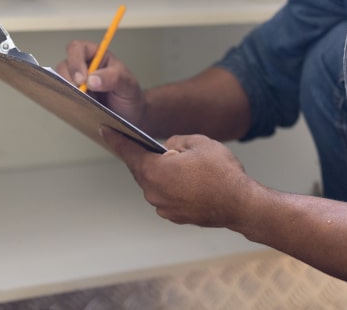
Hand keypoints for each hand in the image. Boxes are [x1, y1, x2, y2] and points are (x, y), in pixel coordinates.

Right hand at [55, 40, 147, 124]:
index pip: (78, 48)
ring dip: (68, 91)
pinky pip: (62, 96)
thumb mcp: (128, 85)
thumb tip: (92, 80)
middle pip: (64, 65)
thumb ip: (114, 78)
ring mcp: (76, 82)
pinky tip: (78, 107)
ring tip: (85, 102)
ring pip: (60, 81)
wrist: (131, 115)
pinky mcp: (73, 97)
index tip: (82, 79)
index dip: (76, 61)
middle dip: (69, 79)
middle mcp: (84, 66)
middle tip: (81, 93)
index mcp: (97, 56)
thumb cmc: (130, 95)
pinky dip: (67, 101)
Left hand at [101, 127, 254, 227]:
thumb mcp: (200, 142)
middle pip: (141, 169)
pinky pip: (165, 195)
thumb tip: (168, 147)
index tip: (104, 131)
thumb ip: (177, 140)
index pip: (129, 152)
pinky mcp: (174, 216)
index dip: (116, 139)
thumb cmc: (222, 173)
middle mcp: (154, 192)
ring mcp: (163, 207)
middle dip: (145, 156)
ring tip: (180, 164)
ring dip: (161, 173)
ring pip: (154, 183)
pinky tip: (187, 181)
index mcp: (155, 171)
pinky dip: (170, 186)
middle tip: (151, 145)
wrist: (241, 204)